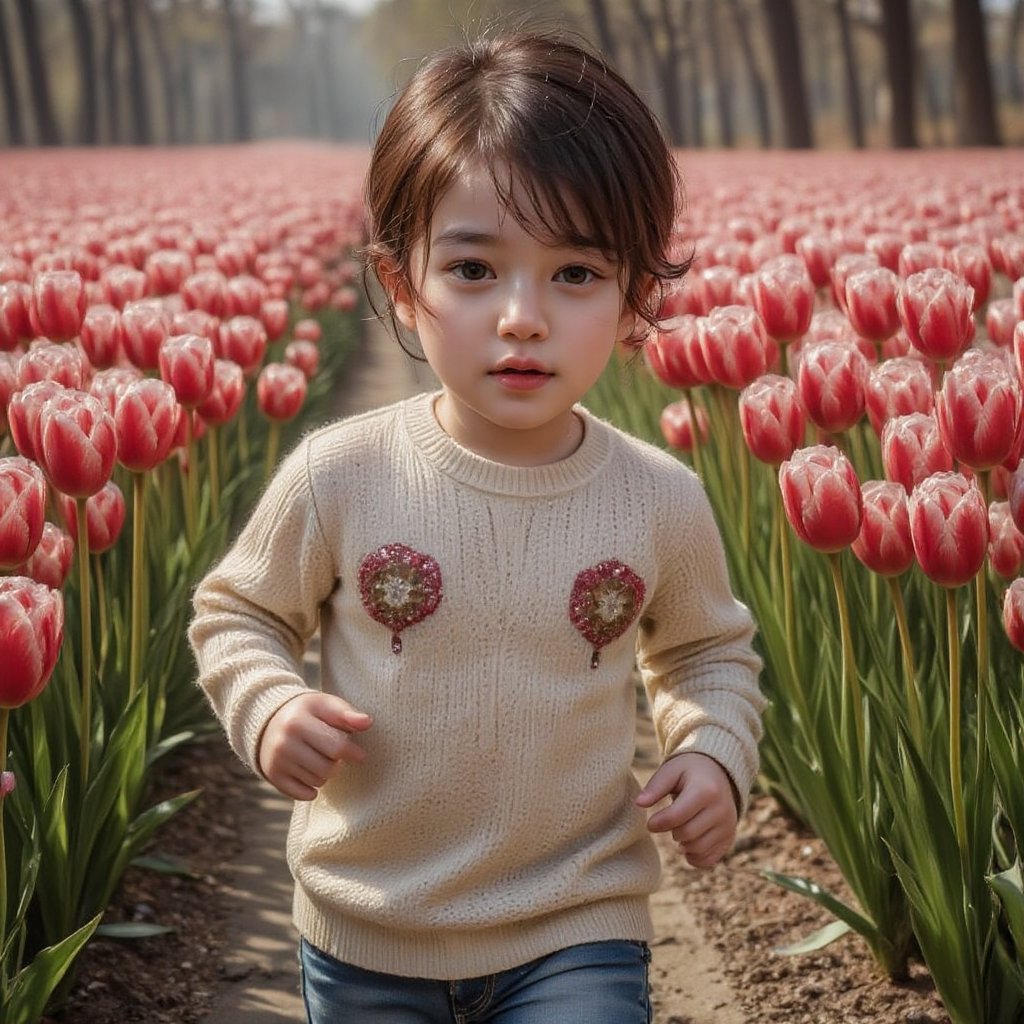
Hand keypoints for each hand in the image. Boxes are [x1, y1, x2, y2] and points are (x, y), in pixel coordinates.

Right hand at [258, 692, 372, 800]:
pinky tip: (311, 774)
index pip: (336, 746)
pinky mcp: (272, 776)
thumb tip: (367, 722)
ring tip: (319, 759)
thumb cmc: (307, 713)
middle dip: (337, 763)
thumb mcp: (325, 705)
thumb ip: (347, 713)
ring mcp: (276, 761)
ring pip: (317, 782)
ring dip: (325, 774)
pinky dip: (311, 789)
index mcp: (298, 721)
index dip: (353, 752)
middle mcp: (284, 743)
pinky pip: (303, 794)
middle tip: (333, 754)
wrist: (269, 720)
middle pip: (328, 768)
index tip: (359, 754)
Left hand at [635, 752, 737, 868]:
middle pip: (687, 834)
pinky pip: (709, 860)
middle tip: (668, 821)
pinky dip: (694, 857)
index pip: (677, 816)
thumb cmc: (688, 771)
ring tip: (679, 829)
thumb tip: (639, 803)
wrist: (718, 772)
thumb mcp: (671, 770)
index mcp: (706, 790)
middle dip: (671, 831)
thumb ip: (655, 787)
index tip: (650, 823)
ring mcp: (728, 825)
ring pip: (697, 849)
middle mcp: (722, 810)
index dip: (657, 823)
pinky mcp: (729, 838)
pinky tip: (687, 845)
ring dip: (682, 843)